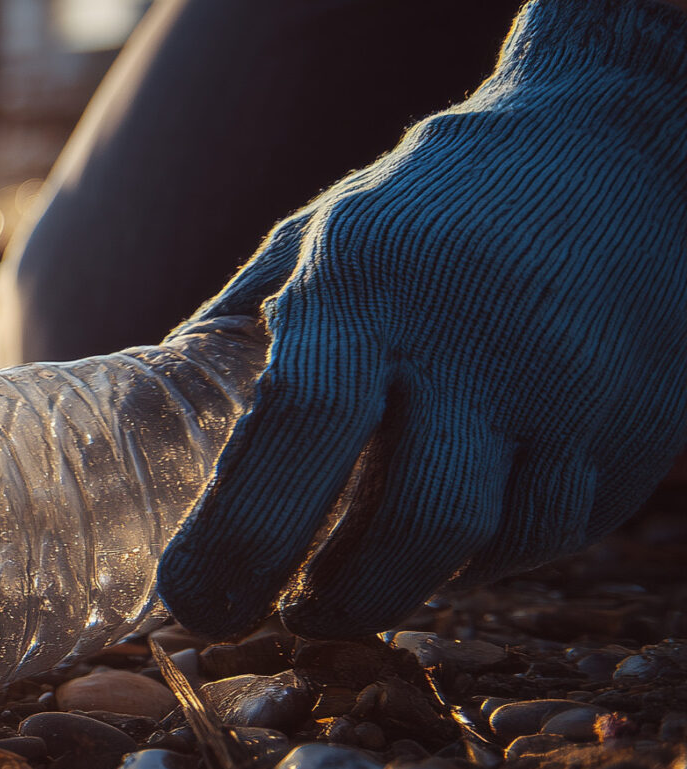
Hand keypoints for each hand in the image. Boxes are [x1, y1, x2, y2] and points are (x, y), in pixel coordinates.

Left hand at [157, 0, 686, 638]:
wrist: (618, 152)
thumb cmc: (424, 217)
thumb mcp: (317, 243)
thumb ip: (238, 334)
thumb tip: (133, 434)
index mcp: (368, 283)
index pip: (302, 423)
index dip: (241, 532)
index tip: (192, 600)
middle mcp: (480, 338)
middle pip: (417, 521)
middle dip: (338, 600)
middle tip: (286, 617)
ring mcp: (575, 389)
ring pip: (488, 545)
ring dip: (405, 587)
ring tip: (347, 586)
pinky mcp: (638, 430)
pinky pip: (551, 536)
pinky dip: (483, 560)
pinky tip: (442, 544)